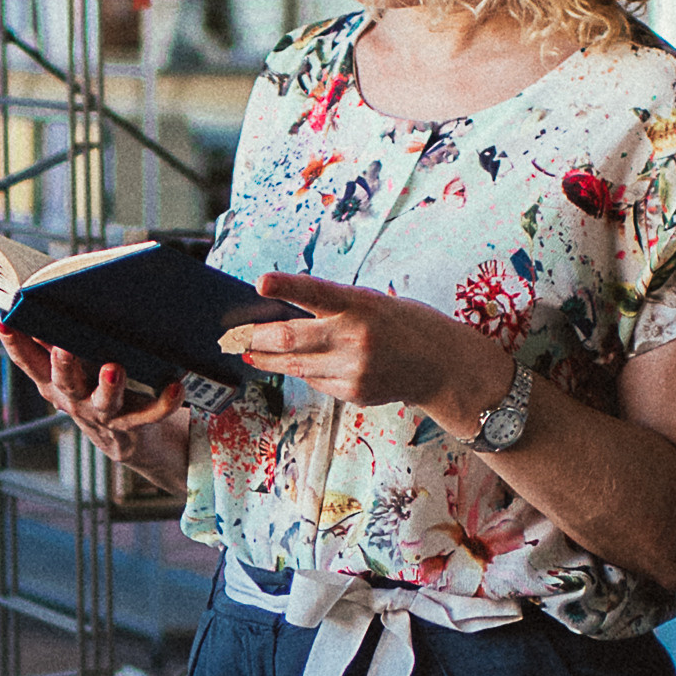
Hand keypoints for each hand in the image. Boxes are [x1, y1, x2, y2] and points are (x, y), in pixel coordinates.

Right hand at [0, 326, 184, 464]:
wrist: (122, 436)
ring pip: (105, 401)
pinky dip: (164, 401)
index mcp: (52, 380)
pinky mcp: (132, 423)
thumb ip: (59, 337)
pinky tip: (176, 384)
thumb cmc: (94, 382)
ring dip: (109, 385)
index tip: (4, 319)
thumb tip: (49, 293)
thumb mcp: (73, 362)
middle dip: (63, 364)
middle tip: (64, 346)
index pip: (27, 361)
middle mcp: (73, 398)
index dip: (13, 342)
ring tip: (114, 367)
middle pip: (65, 381)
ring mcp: (102, 413)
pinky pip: (150, 414)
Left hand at [233, 272, 516, 437]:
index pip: (317, 292)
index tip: (260, 282)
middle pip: (290, 338)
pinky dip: (305, 371)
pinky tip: (304, 365)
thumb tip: (286, 311)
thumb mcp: (374, 303)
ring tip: (248, 354)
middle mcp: (355, 337)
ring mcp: (353, 369)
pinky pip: (316, 380)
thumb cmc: (406, 325)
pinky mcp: (353, 392)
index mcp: (362, 304)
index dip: (287, 286)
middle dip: (255, 337)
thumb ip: (336, 306)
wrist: (443, 367)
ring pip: (295, 365)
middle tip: (232, 336)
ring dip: (267, 360)